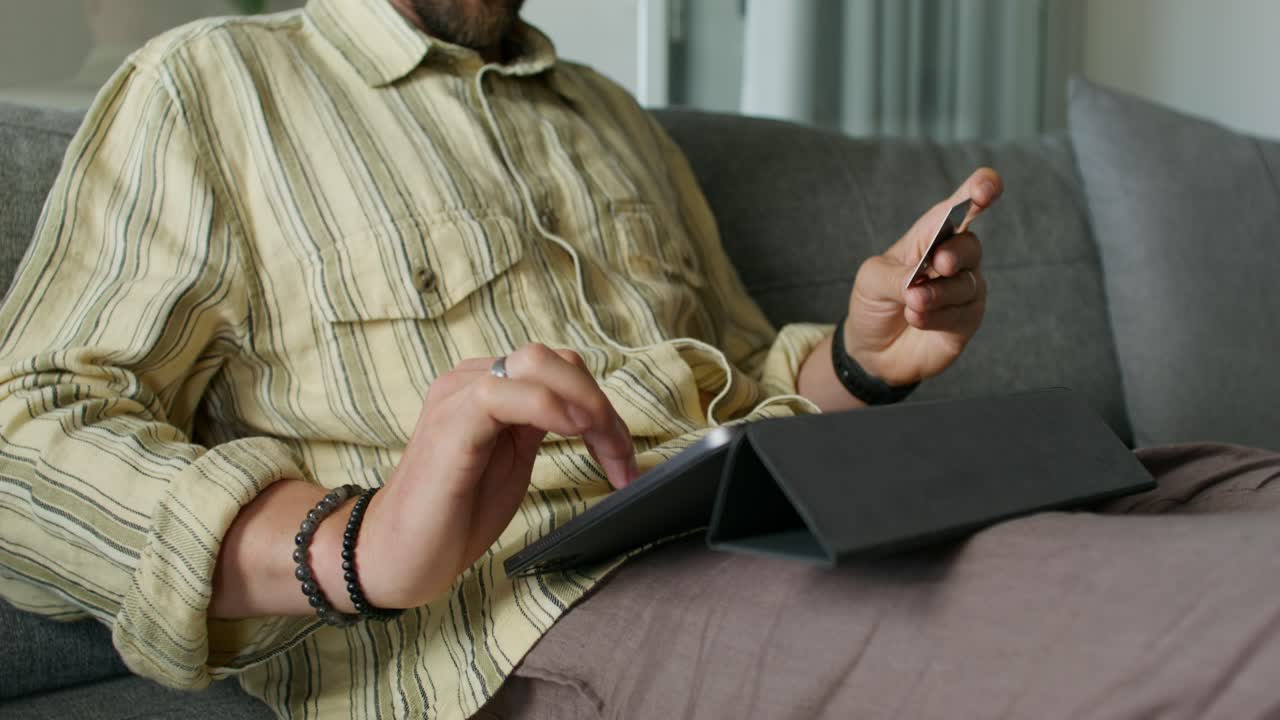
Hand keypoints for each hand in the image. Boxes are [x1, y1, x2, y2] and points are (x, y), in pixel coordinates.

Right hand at [353, 344, 636, 608]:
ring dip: (586, 405)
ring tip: (607, 450)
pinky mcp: (449, 425)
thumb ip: (540, 427)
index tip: (625, 459)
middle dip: (601, 404)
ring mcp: (458, 398)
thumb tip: (589, 414)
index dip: (601, 406)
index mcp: (489, 388)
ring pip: (536, 364)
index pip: (559, 371)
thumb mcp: (513, 461)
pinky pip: (503, 395)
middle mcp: (471, 381)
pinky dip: (548, 407)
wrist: (398, 557)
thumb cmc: (454, 514)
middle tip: (623, 459)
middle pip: (553, 360)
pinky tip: (571, 432)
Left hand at [844, 168, 1002, 386]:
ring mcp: (964, 290)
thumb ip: (896, 275)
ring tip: (911, 302)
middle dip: (956, 253)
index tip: (987, 186)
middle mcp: (955, 259)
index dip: (977, 193)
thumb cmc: (874, 301)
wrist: (872, 349)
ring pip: (965, 285)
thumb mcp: (871, 280)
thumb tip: (918, 283)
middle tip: (939, 263)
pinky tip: (916, 318)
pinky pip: (961, 314)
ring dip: (937, 293)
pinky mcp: (967, 320)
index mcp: (931, 236)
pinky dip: (936, 316)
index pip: (959, 209)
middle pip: (970, 246)